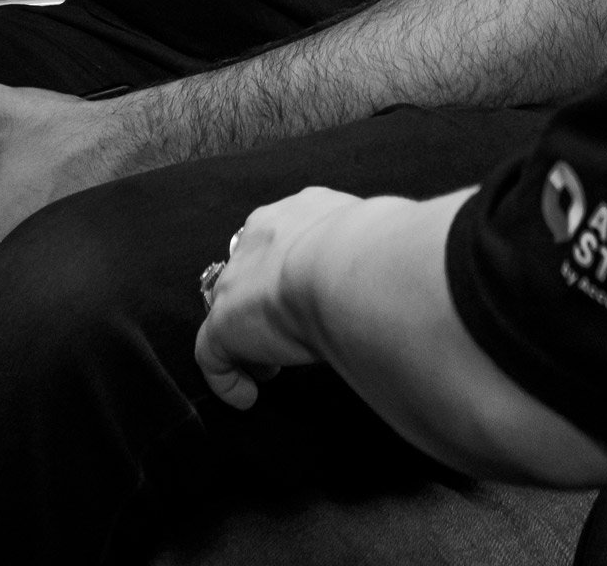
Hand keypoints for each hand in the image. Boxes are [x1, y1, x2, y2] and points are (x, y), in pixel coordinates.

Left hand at [194, 187, 361, 409]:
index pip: (285, 239)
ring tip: (272, 368)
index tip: (309, 300)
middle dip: (264, 302)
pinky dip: (227, 378)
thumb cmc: (380, 252)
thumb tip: (395, 276)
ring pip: (229, 307)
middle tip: (289, 334)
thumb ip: (373, 256)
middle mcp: (263, 233)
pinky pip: (211, 354)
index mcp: (304, 210)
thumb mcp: (381, 242)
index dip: (292, 273)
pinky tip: (248, 397)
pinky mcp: (224, 319)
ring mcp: (237, 275)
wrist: (351, 265)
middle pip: (251, 269)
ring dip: (247, 337)